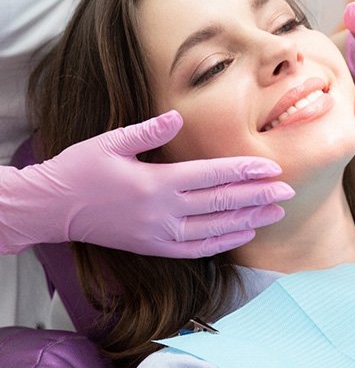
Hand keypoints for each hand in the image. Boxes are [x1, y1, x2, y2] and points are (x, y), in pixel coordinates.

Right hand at [0, 110, 293, 257]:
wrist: (53, 210)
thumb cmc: (80, 170)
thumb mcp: (110, 143)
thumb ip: (148, 131)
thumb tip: (177, 117)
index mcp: (156, 182)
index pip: (213, 175)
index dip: (246, 172)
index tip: (273, 169)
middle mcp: (163, 212)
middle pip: (222, 203)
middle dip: (258, 196)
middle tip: (288, 191)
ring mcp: (160, 235)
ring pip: (216, 229)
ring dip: (249, 220)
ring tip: (277, 212)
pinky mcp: (155, 248)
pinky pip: (198, 249)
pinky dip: (224, 242)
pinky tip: (244, 233)